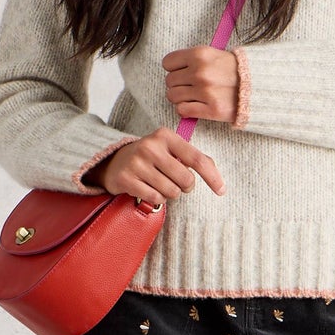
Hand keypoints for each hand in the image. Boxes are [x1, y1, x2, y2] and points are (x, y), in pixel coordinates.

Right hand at [85, 126, 225, 203]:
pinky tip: (148, 188)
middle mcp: (150, 146)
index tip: (221, 190)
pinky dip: (156, 198)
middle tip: (175, 181)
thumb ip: (193, 158)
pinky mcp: (126, 179)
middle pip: (186, 180)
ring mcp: (137, 163)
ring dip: (169, 193)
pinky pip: (155, 198)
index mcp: (165, 136)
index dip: (212, 177)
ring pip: (171, 192)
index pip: (196, 159)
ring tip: (158, 183)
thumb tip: (216, 176)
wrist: (113, 161)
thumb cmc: (150, 157)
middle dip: (185, 186)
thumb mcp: (170, 150)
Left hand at [160, 45, 241, 125]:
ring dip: (180, 98)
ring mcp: (205, 91)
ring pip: (173, 96)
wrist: (258, 86)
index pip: (168, 62)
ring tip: (192, 97)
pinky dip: (186, 110)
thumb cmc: (234, 70)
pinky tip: (195, 107)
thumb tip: (172, 69)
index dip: (173, 69)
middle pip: (169, 81)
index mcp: (200, 54)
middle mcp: (200, 72)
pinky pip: (183, 110)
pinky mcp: (212, 109)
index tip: (182, 73)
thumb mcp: (214, 54)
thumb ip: (193, 59)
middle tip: (189, 87)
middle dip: (177, 84)